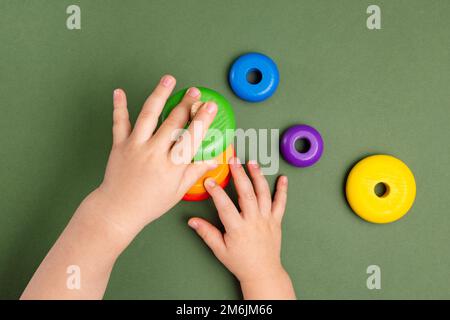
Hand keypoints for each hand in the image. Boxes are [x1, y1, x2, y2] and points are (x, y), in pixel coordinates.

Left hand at [92, 75, 217, 237]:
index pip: (191, 138)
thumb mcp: (177, 191)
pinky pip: (119, 123)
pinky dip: (119, 107)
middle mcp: (154, 152)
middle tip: (194, 91)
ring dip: (159, 95)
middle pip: (173, 122)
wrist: (118, 210)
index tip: (210, 106)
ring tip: (168, 80)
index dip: (202, 120)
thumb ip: (194, 173)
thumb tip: (213, 161)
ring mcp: (135, 146)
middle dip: (186, 104)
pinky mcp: (119, 145)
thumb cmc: (149, 203)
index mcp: (171, 166)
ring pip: (148, 115)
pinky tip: (119, 92)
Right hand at [188, 158, 295, 298]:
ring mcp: (266, 220)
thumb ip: (207, 233)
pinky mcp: (276, 221)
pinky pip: (280, 203)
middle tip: (234, 161)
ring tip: (252, 163)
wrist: (262, 272)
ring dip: (258, 176)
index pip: (225, 206)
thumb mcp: (219, 250)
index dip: (217, 192)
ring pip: (263, 194)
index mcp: (238, 229)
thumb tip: (192, 221)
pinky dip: (282, 190)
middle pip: (247, 194)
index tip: (209, 180)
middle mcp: (253, 221)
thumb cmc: (240, 262)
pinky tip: (283, 178)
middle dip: (239, 175)